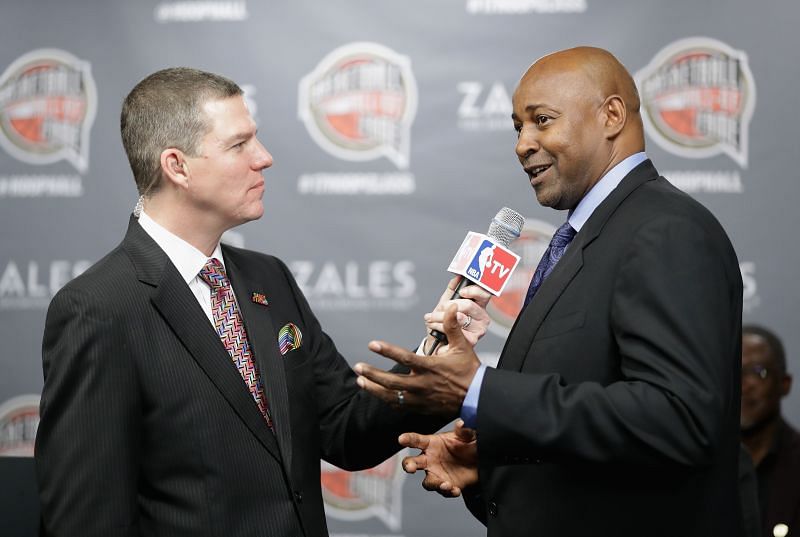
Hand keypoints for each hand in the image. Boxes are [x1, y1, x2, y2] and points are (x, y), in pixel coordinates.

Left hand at [355, 304, 480, 416]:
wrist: (477, 398)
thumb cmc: (469, 371)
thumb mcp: (463, 346)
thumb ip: (453, 326)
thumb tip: (451, 307)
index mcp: (431, 367)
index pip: (405, 358)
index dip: (387, 350)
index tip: (372, 344)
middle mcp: (423, 384)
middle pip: (391, 381)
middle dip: (372, 374)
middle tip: (358, 367)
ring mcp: (421, 399)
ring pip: (392, 396)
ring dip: (374, 389)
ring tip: (360, 381)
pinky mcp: (421, 408)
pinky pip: (399, 405)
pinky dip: (386, 399)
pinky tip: (377, 393)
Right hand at [400, 419, 477, 496]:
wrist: (480, 463)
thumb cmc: (470, 445)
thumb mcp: (469, 436)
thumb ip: (464, 431)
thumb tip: (462, 423)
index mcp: (432, 443)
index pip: (416, 440)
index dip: (408, 439)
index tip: (401, 439)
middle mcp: (430, 459)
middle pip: (412, 463)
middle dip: (409, 465)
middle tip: (410, 468)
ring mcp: (437, 474)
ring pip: (428, 482)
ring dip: (434, 484)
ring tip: (445, 484)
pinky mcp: (446, 485)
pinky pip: (443, 491)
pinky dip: (448, 492)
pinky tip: (455, 490)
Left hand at [424, 276, 491, 350]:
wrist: (437, 340)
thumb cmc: (445, 321)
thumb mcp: (446, 302)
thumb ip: (452, 288)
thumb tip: (457, 277)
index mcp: (479, 304)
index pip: (484, 294)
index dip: (473, 291)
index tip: (462, 292)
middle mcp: (482, 316)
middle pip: (469, 305)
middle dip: (449, 305)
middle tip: (441, 307)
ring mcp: (478, 329)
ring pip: (459, 317)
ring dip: (440, 316)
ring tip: (432, 317)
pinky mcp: (472, 340)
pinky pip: (454, 329)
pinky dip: (440, 326)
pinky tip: (435, 327)